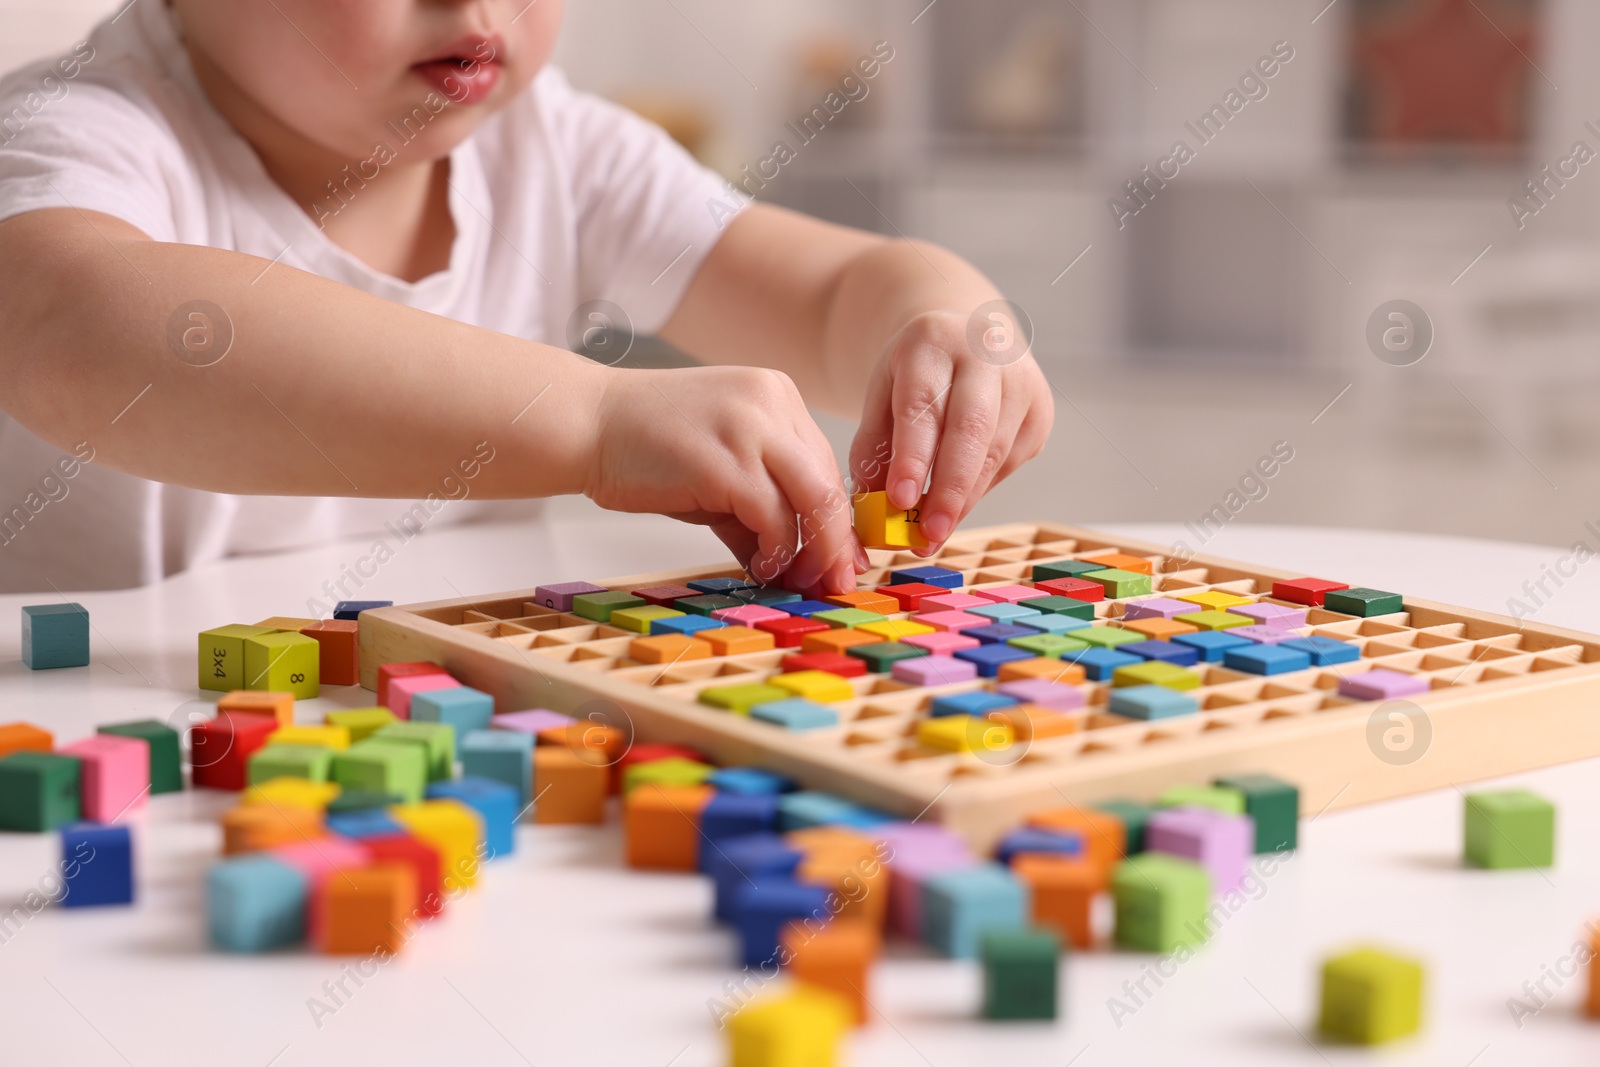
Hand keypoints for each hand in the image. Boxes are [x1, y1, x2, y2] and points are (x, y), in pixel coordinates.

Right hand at [586, 366, 863, 594]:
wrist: (588, 423)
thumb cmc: (647, 446)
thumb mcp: (721, 466)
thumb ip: (761, 503)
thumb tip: (793, 561)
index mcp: (777, 396)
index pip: (824, 464)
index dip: (836, 519)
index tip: (838, 559)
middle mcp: (772, 404)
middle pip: (828, 483)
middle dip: (836, 542)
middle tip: (834, 582)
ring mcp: (752, 430)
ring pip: (813, 501)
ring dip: (812, 552)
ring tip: (797, 581)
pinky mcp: (728, 463)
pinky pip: (773, 518)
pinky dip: (776, 551)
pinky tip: (763, 568)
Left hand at [846, 308, 1053, 553]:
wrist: (966, 333)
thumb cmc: (918, 370)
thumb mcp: (882, 391)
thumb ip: (873, 445)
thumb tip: (873, 506)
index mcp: (933, 343)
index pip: (924, 405)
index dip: (913, 457)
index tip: (901, 500)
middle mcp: (985, 356)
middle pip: (972, 429)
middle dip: (950, 489)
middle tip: (928, 534)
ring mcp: (1021, 382)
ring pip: (995, 453)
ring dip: (963, 500)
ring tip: (933, 533)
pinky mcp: (1041, 411)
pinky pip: (1009, 462)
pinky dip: (979, 490)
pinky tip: (957, 502)